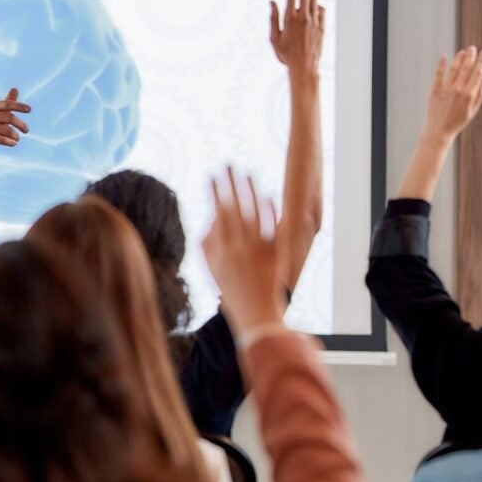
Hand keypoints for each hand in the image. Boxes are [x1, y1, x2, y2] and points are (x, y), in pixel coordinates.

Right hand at [0, 88, 30, 156]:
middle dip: (21, 125)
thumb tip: (15, 89)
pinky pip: (3, 139)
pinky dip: (11, 142)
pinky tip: (13, 143)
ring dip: (16, 136)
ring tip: (17, 138)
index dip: (19, 106)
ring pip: (8, 130)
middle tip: (26, 130)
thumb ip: (7, 102)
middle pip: (9, 118)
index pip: (7, 104)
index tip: (29, 109)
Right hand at [202, 168, 284, 334]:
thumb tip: (211, 217)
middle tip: (227, 165)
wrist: (255, 316)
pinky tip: (267, 195)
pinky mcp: (274, 256)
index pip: (216, 214)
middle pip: (233, 209)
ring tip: (247, 173)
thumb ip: (207, 242)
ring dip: (249, 191)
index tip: (212, 176)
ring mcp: (257, 251)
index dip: (214, 193)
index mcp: (220, 250)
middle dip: (228, 184)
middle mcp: (237, 247)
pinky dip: (269, 212)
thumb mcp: (211, 268)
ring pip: (252, 214)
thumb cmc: (231, 291)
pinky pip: (271, 230)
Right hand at [269, 0, 324, 74]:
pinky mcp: (322, 27)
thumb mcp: (274, 38)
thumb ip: (273, 18)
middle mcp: (304, 17)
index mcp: (291, 18)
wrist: (304, 67)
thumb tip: (272, 2)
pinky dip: (317, 6)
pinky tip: (311, 11)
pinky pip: (322, 10)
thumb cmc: (286, 55)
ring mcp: (315, 22)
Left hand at [422, 46, 481, 144]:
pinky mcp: (434, 91)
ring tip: (463, 51)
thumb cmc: (457, 122)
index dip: (481, 61)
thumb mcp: (473, 111)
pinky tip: (444, 57)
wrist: (439, 131)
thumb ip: (479, 95)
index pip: (477, 73)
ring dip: (458, 58)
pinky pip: (438, 75)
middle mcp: (458, 90)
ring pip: (453, 70)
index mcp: (470, 95)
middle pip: (466, 68)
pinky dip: (441, 65)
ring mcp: (446, 90)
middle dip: (471, 56)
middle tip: (473, 47)